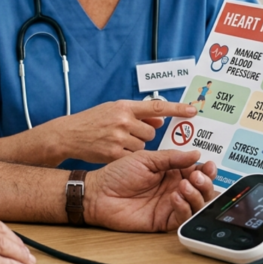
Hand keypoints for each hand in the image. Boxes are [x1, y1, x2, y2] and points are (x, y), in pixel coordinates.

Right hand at [44, 100, 197, 163]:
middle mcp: (124, 120)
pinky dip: (127, 155)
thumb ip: (138, 114)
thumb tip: (160, 120)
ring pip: (143, 146)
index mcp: (125, 106)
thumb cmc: (92, 121)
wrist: (69, 134)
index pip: (157, 106)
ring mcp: (119, 137)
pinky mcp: (115, 153)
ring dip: (135, 146)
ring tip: (117, 142)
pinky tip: (114, 151)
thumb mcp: (113, 110)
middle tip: (127, 134)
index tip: (193, 110)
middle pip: (151, 132)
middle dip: (143, 135)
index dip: (177, 108)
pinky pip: (133, 156)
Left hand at [85, 149, 216, 231]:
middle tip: (198, 176)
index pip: (197, 171)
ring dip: (197, 194)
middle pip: (202, 189)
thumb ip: (171, 158)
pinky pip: (183, 217)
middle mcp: (174, 188)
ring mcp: (171, 205)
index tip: (208, 165)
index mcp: (171, 171)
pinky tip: (176, 196)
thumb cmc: (118, 174)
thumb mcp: (146, 159)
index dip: (206, 169)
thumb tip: (196, 154)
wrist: (99, 193)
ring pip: (197, 204)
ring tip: (185, 185)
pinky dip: (184, 207)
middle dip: (206, 182)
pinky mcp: (164, 220)